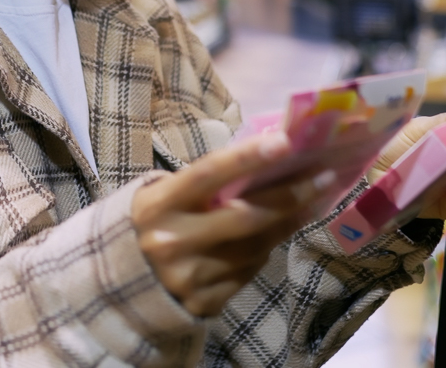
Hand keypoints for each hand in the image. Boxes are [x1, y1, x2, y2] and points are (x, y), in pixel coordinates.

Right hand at [132, 133, 335, 316]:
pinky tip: (275, 236)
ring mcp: (189, 277)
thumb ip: (205, 184)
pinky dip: (264, 252)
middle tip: (323, 178)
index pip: (208, 174)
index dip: (247, 158)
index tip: (286, 142)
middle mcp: (172, 242)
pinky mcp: (204, 303)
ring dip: (287, 223)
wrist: (122, 285)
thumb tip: (264, 162)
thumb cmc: (153, 224)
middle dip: (290, 196)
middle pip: (245, 216)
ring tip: (310, 202)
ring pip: (255, 248)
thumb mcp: (165, 196)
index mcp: (159, 206)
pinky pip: (248, 273)